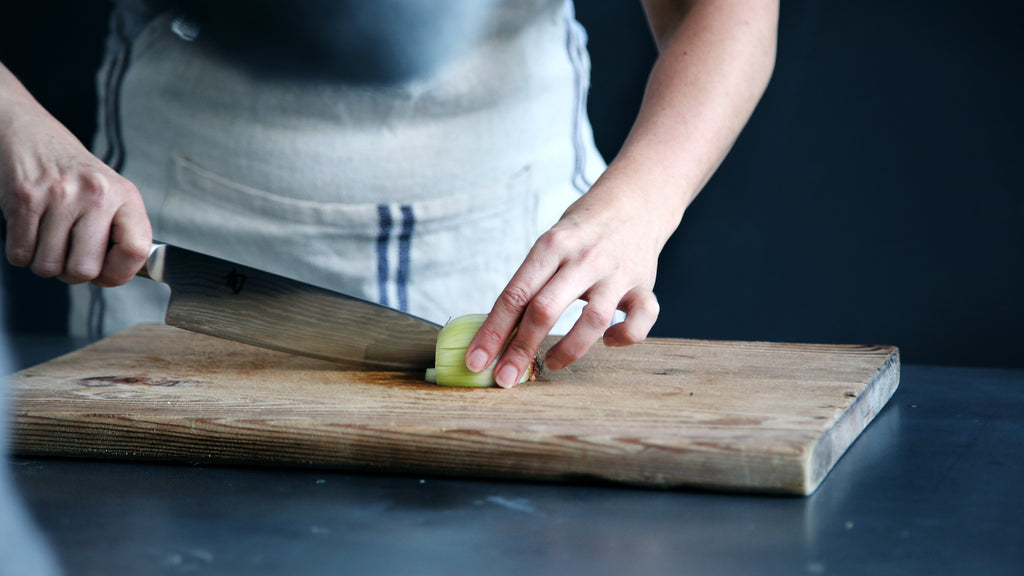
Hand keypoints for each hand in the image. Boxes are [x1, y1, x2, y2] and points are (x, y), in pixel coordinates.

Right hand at [0, 73, 150, 286]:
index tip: (107, 273)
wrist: (32, 134)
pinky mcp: (24, 198)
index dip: (120, 273)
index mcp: (124, 195)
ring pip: (48, 267)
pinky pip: (20, 254)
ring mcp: (59, 196)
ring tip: (49, 240)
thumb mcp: (112, 193)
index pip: (137, 250)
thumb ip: (120, 232)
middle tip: (69, 257)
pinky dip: (22, 253)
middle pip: (85, 269)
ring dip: (45, 263)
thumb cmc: (74, 172)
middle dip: (73, 274)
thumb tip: (114, 276)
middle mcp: (96, 194)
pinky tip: (31, 233)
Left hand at [465, 174, 666, 387]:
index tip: (477, 360)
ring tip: (551, 363)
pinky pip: (641, 319)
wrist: (635, 200)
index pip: (515, 294)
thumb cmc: (582, 230)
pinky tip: (608, 340)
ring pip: (592, 321)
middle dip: (520, 350)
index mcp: (552, 245)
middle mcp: (584, 257)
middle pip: (545, 309)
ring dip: (568, 350)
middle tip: (505, 378)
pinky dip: (625, 337)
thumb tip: (497, 333)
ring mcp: (616, 272)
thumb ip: (531, 282)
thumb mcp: (551, 243)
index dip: (493, 331)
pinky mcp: (644, 284)